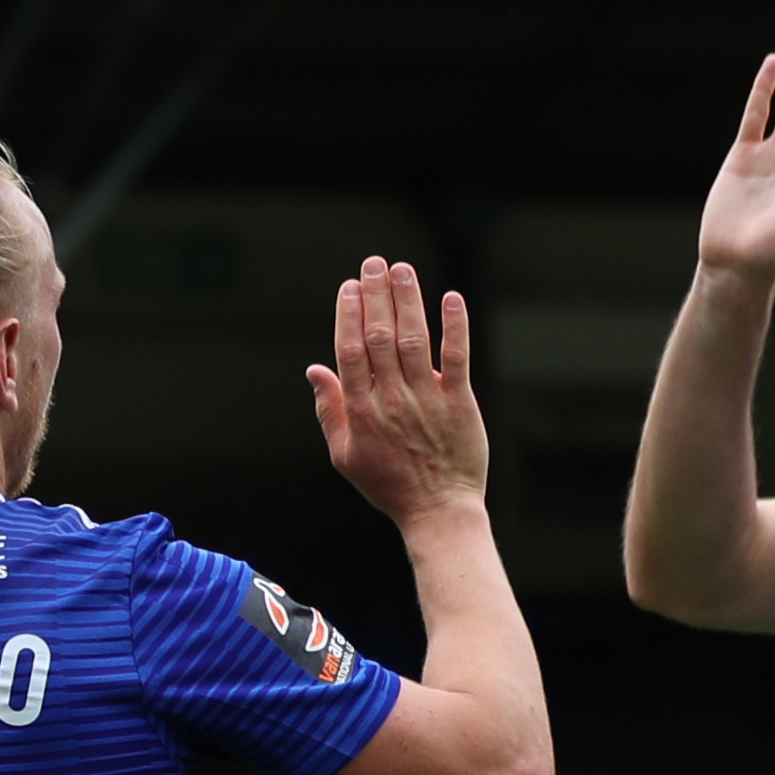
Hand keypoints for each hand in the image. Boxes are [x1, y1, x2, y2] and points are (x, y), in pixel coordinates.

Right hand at [307, 255, 489, 525]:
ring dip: (407, 301)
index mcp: (361, 410)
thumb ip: (329, 410)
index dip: (348, 315)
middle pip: (379, 337)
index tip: (349, 287)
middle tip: (374, 264)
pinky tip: (450, 298)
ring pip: (413, 339)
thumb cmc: (389, 485)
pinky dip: (454, 326)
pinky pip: (456, 357)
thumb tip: (314, 370)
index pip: (350, 351)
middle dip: (375, 296)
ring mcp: (427, 398)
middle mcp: (392, 398)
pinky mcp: (459, 401)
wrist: (437, 510)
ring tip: (402, 269)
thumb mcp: (345, 456)